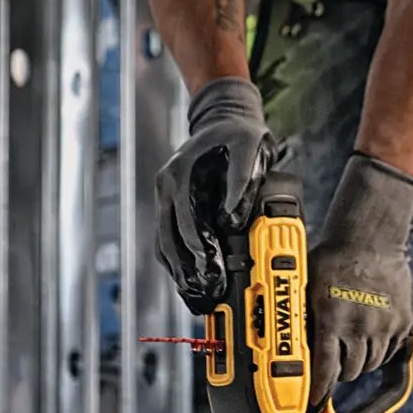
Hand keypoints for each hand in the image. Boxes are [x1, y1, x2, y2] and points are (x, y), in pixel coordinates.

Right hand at [155, 77, 274, 312]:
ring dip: (178, 271)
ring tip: (196, 296)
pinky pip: (168, 240)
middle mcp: (167, 188)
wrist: (224, 117)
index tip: (212, 269)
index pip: (184, 220)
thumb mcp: (249, 147)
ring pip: (164, 243)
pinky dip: (177, 262)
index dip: (198, 248)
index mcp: (180, 175)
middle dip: (185, 269)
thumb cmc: (238, 132)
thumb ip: (242, 181)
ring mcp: (167, 198)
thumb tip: (232, 219)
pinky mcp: (174, 207)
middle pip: (167, 238)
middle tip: (205, 292)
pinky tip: (190, 281)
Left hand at [307, 153, 412, 409]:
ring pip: (369, 364)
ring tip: (350, 344)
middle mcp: (360, 325)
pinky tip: (369, 335)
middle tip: (331, 361)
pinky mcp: (402, 321)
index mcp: (332, 318)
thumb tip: (287, 348)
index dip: (318, 392)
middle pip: (348, 372)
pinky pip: (390, 351)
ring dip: (358, 362)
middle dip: (337, 372)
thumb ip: (303, 319)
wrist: (371, 237)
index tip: (313, 404)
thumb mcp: (307, 288)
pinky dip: (379, 350)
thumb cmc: (332, 258)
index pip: (325, 369)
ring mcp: (384, 325)